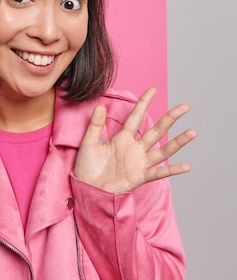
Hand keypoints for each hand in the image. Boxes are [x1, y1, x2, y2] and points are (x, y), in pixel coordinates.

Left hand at [74, 88, 196, 193]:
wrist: (86, 189)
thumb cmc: (86, 168)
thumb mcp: (89, 142)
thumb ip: (95, 125)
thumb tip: (99, 105)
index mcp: (122, 138)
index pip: (136, 117)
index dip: (144, 103)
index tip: (152, 89)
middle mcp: (134, 149)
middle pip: (157, 130)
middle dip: (170, 118)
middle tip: (185, 107)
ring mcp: (139, 163)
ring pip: (163, 150)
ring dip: (178, 142)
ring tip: (193, 132)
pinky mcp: (140, 177)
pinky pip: (159, 173)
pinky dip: (172, 170)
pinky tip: (186, 166)